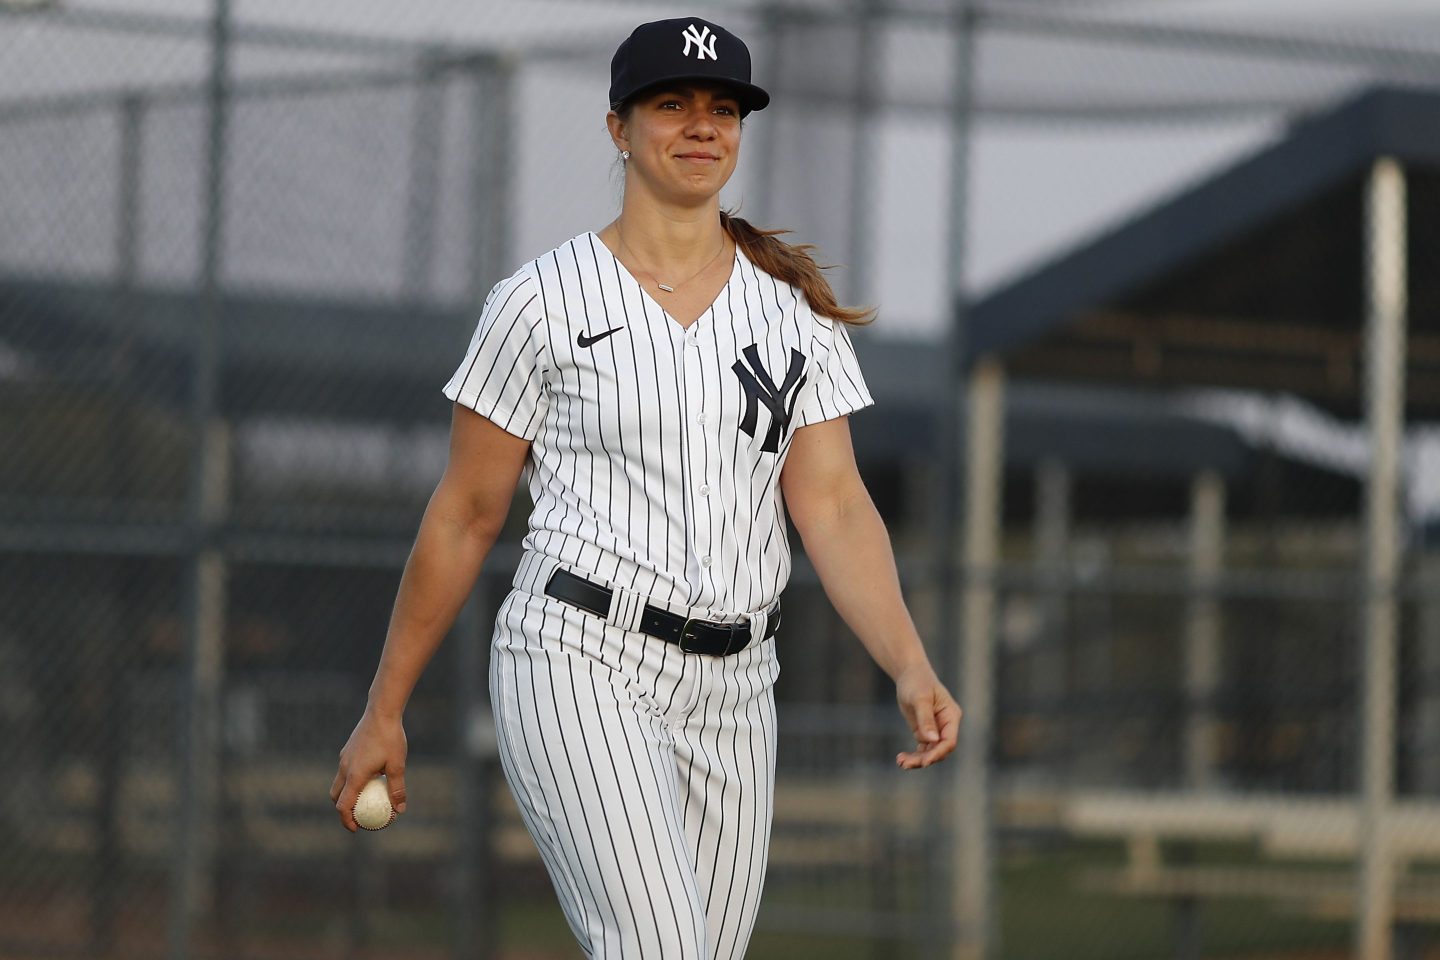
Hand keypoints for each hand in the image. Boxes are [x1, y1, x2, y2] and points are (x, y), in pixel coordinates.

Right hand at [330, 709, 408, 831]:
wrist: (381, 711)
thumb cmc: (390, 738)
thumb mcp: (397, 765)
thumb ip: (397, 788)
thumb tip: (400, 810)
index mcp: (354, 775)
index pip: (343, 805)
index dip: (346, 820)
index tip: (356, 828)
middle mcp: (345, 767)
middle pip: (336, 795)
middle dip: (342, 809)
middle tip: (357, 816)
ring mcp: (344, 758)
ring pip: (339, 782)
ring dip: (346, 793)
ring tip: (363, 799)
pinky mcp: (347, 750)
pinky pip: (345, 770)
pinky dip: (351, 780)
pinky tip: (370, 776)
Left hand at [893, 663, 960, 769]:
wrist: (909, 674)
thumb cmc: (917, 682)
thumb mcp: (920, 698)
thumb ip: (926, 719)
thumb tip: (932, 740)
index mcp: (951, 716)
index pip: (949, 741)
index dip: (938, 753)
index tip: (924, 762)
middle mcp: (946, 726)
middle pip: (939, 750)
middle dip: (924, 759)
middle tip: (904, 764)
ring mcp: (936, 730)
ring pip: (930, 752)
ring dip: (917, 760)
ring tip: (900, 763)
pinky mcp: (925, 731)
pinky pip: (922, 749)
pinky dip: (913, 755)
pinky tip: (901, 759)